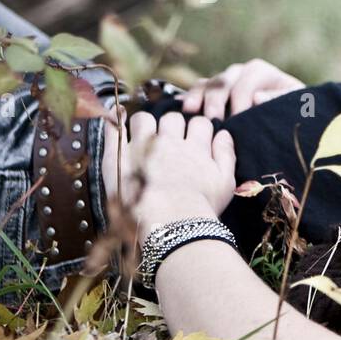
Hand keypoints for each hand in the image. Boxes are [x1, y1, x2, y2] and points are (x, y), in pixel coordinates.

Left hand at [101, 109, 236, 241]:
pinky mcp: (119, 156)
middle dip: (172, 125)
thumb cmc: (201, 208)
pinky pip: (114, 130)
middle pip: (172, 117)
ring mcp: (142, 146)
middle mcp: (170, 141)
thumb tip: (224, 133)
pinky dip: (114, 120)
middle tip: (169, 140)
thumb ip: (226, 154)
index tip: (195, 138)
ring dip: (145, 123)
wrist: (171, 223)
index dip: (198, 129)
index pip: (200, 123)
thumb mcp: (225, 183)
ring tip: (143, 135)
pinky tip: (116, 117)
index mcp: (196, 147)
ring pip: (143, 118)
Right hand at [176, 58, 305, 119]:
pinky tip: (183, 108)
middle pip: (222, 82)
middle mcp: (239, 72)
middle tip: (213, 119)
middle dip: (216, 101)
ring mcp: (223, 81)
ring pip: (207, 85)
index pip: (245, 84)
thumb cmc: (290, 109)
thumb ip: (278, 99)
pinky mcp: (211, 91)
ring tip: (191, 112)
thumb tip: (257, 98)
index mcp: (259, 71)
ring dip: (198, 98)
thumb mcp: (293, 103)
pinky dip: (190, 99)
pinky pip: (197, 91)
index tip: (238, 119)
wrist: (283, 116)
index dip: (241, 101)